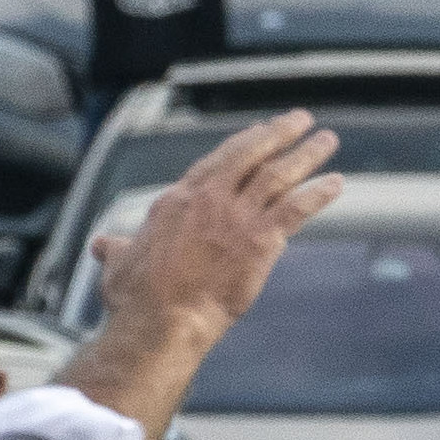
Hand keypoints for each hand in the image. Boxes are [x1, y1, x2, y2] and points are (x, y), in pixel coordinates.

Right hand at [87, 109, 339, 344]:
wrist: (161, 320)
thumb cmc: (136, 297)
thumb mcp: (118, 263)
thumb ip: (116, 248)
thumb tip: (102, 245)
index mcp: (178, 200)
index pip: (217, 161)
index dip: (242, 143)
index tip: (259, 132)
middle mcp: (211, 199)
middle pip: (253, 154)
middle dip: (280, 133)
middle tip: (300, 119)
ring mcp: (238, 217)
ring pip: (280, 175)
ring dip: (307, 154)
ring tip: (327, 139)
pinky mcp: (261, 241)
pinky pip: (298, 208)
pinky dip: (319, 193)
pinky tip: (336, 183)